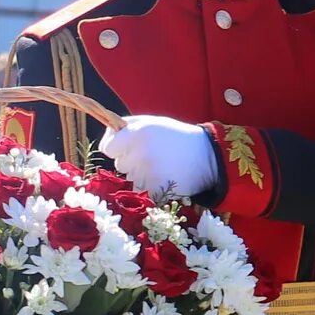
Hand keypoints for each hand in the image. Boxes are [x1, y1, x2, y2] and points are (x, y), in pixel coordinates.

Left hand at [102, 117, 219, 198]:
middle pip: (119, 164)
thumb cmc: (176, 136)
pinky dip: (150, 187)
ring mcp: (146, 173)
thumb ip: (127, 126)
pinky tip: (164, 177)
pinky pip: (141, 192)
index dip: (115, 148)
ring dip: (140, 175)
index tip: (125, 148)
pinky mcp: (155, 190)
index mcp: (137, 133)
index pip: (107, 148)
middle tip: (152, 155)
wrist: (207, 157)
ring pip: (130, 179)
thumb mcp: (152, 122)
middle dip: (131, 161)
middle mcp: (139, 152)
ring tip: (161, 166)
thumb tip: (107, 136)